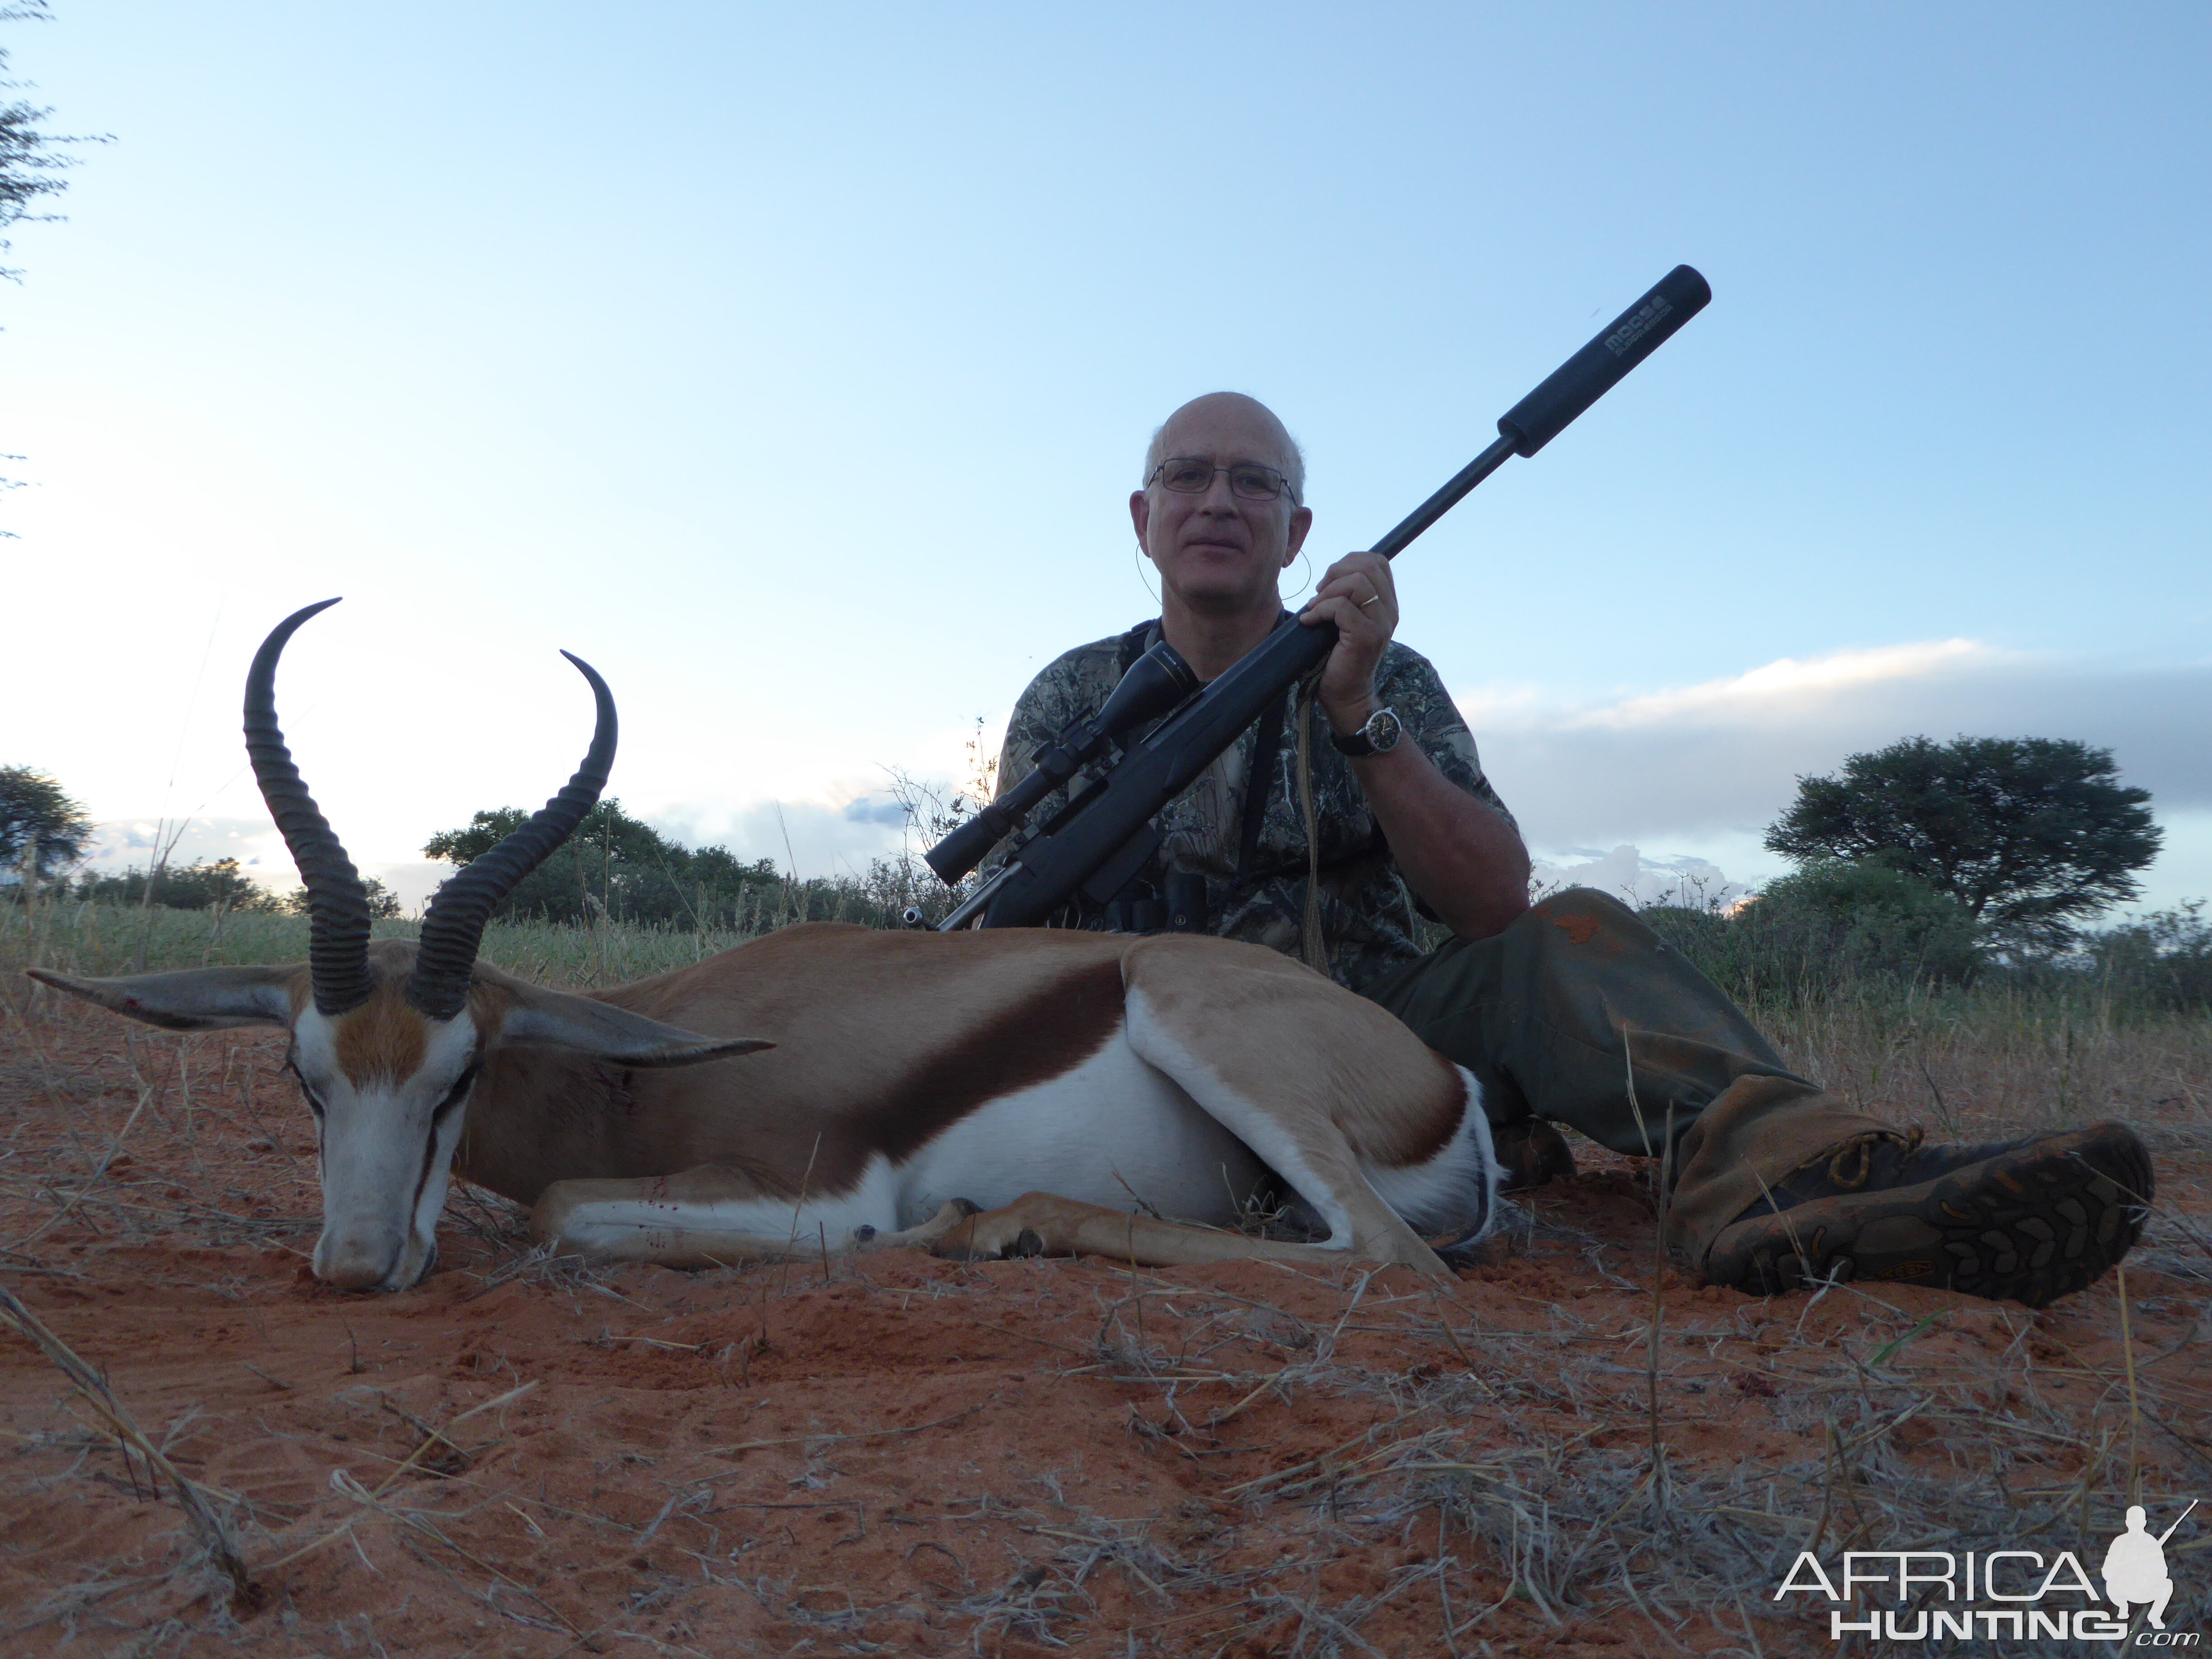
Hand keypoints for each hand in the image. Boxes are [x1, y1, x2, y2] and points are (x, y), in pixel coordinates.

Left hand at [1297, 552, 1396, 733]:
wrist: (1346, 695)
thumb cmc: (1339, 657)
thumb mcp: (1347, 619)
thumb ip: (1348, 596)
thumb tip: (1331, 573)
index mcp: (1387, 603)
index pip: (1377, 561)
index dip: (1349, 561)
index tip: (1329, 582)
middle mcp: (1389, 611)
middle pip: (1367, 566)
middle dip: (1335, 573)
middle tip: (1319, 594)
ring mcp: (1380, 624)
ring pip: (1357, 583)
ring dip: (1328, 591)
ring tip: (1315, 608)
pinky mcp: (1366, 637)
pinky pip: (1342, 607)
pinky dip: (1320, 610)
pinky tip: (1309, 622)